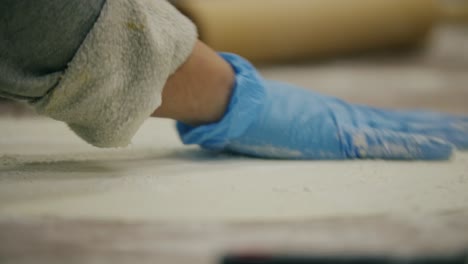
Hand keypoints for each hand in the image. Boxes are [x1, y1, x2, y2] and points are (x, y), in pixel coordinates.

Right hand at [177, 53, 467, 159]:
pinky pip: (387, 142)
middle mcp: (341, 117)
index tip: (426, 129)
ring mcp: (342, 125)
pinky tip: (442, 149)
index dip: (402, 127)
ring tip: (461, 137)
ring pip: (399, 130)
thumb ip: (274, 130)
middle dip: (428, 128)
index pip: (374, 123)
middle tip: (460, 130)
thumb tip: (257, 131)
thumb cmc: (245, 115)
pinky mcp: (340, 136)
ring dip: (432, 134)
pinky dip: (416, 145)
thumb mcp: (266, 126)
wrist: (237, 103)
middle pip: (394, 123)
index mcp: (327, 118)